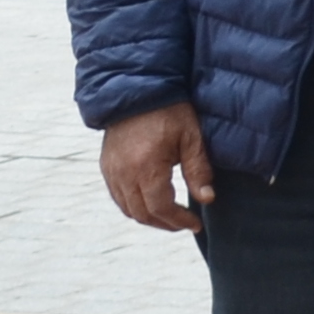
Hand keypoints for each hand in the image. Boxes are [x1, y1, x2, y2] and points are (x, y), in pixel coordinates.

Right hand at [99, 103, 215, 233]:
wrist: (135, 89)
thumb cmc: (168, 110)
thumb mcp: (191, 137)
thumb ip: (198, 170)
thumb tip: (207, 199)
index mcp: (145, 167)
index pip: (160, 207)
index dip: (178, 220)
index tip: (195, 224)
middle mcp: (123, 173)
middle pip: (141, 213)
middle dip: (165, 223)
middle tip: (185, 224)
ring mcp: (111, 171)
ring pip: (127, 208)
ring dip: (149, 217)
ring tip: (171, 217)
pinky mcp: (106, 166)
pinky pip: (118, 196)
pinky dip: (134, 206)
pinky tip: (152, 203)